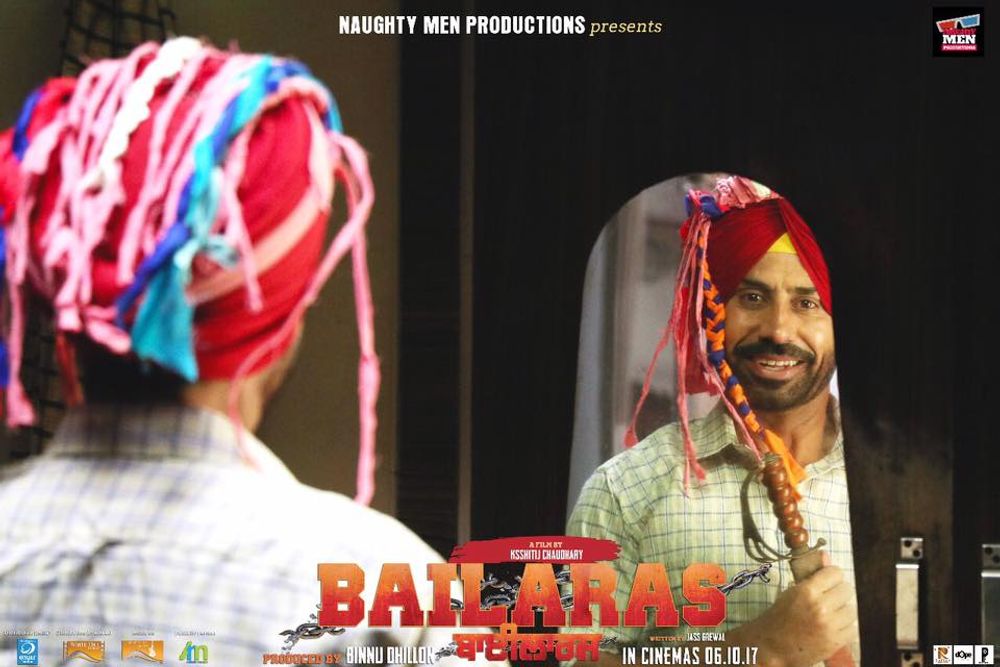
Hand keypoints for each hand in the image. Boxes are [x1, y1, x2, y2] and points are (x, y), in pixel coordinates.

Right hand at [727, 564, 857, 666]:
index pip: (835, 573)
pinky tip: (832, 627)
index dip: (832, 576)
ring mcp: (830, 626)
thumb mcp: (791, 592)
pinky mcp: (835, 642)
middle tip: (828, 598)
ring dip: (842, 610)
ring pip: (852, 609)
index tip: (827, 581)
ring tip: (829, 614)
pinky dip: (845, 626)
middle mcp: (820, 607)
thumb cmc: (779, 617)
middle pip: (847, 590)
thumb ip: (811, 575)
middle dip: (838, 593)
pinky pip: (853, 628)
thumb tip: (826, 554)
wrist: (771, 647)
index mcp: (807, 591)